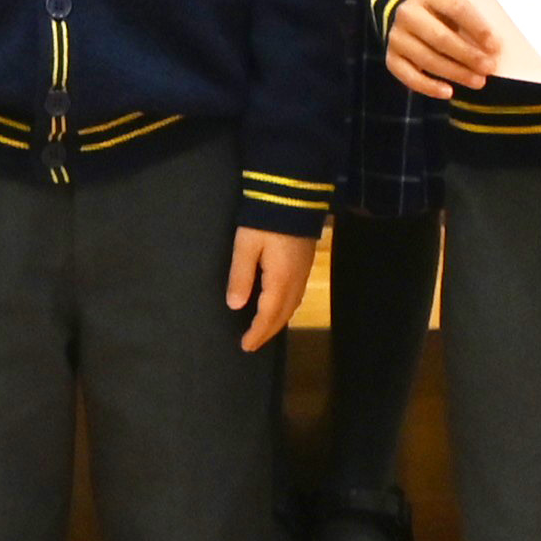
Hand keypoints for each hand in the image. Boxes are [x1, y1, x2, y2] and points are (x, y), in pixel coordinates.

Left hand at [226, 227, 317, 355]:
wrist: (294, 193)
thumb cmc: (265, 220)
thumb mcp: (246, 246)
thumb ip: (240, 276)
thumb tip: (235, 305)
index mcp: (280, 280)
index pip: (268, 315)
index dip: (257, 333)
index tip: (246, 346)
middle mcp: (296, 281)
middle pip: (283, 315)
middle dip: (268, 331)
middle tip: (252, 344)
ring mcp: (304, 272)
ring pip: (292, 306)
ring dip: (278, 321)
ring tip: (264, 329)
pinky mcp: (306, 262)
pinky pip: (297, 295)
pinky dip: (286, 308)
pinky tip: (279, 306)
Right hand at [383, 0, 504, 100]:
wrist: (408, 13)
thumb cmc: (440, 13)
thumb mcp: (453, 6)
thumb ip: (470, 23)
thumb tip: (492, 50)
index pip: (457, 8)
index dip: (478, 28)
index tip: (495, 46)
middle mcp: (408, 13)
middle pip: (440, 37)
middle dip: (468, 55)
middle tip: (489, 67)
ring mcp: (396, 37)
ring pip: (427, 59)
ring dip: (455, 73)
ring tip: (478, 81)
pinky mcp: (391, 57)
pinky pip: (409, 76)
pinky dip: (429, 87)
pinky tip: (448, 92)